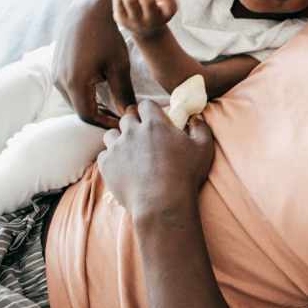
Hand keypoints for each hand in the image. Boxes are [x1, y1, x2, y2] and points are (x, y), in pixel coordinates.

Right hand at [53, 0, 138, 128]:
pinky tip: (101, 91)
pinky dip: (84, 94)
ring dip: (92, 105)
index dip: (106, 123)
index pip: (88, 116)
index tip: (123, 123)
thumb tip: (129, 115)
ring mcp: (55, 74)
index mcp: (75, 83)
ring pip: (74, 100)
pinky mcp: (55, 67)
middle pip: (80, 110)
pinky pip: (69, 89)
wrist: (87, 12)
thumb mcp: (119, 66)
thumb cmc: (107, 38)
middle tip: (121, 116)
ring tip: (114, 105)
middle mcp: (59, 81)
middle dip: (100, 116)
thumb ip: (123, 93)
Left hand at [97, 101, 213, 219]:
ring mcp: (117, 148)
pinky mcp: (106, 164)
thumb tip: (195, 118)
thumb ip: (201, 128)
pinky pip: (104, 155)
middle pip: (126, 118)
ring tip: (130, 151)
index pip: (146, 105)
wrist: (161, 203)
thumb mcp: (203, 149)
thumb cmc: (185, 175)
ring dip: (120, 139)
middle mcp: (132, 131)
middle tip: (142, 135)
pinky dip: (112, 158)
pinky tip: (123, 167)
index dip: (149, 110)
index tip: (154, 119)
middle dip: (134, 123)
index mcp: (155, 124)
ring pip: (112, 134)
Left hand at [113, 0, 182, 38]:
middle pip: (148, 2)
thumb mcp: (166, 2)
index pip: (170, 6)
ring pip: (130, 0)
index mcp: (166, 15)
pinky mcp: (121, 20)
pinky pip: (118, 2)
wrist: (144, 31)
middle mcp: (152, 20)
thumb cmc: (157, 10)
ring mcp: (135, 21)